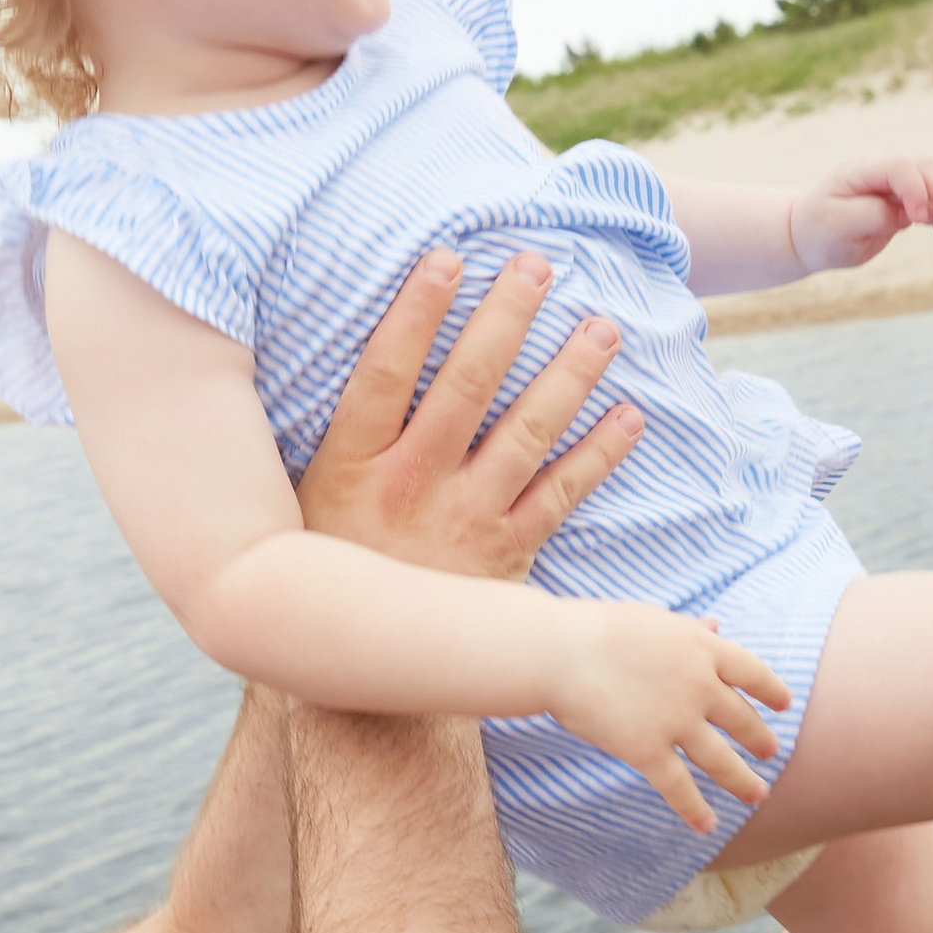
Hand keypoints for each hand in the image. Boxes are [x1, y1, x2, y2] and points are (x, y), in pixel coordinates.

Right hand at [296, 250, 643, 580]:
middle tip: (538, 267)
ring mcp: (463, 520)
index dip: (416, 313)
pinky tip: (628, 416)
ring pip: (525, 433)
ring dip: (568, 376)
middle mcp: (411, 486)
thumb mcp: (304, 494)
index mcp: (352, 464)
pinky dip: (598, 455)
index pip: (386, 372)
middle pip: (466, 386)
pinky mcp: (506, 555)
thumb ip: (332, 429)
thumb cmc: (330, 560)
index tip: (447, 258)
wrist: (360, 673)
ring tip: (601, 328)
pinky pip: (561, 496)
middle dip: (505, 320)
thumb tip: (319, 350)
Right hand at [546, 603, 788, 837]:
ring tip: (757, 795)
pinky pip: (679, 787)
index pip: (752, 672)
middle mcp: (699, 686)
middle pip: (741, 719)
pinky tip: (707, 827)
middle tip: (772, 752)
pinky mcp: (648, 751)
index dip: (771, 690)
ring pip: (720, 760)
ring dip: (742, 781)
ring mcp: (676, 721)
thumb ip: (689, 630)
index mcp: (703, 649)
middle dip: (759, 739)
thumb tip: (716, 627)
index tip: (784, 704)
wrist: (559, 652)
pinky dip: (695, 809)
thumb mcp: (653, 620)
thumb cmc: (598, 628)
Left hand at [788, 156, 932, 276]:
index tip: (917, 220)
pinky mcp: (906, 204)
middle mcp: (884, 170)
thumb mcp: (838, 225)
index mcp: (862, 168)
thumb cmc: (818, 229)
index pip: (899, 166)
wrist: (809, 237)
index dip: (915, 189)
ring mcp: (897, 185)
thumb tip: (910, 214)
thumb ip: (874, 215)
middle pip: (927, 171)